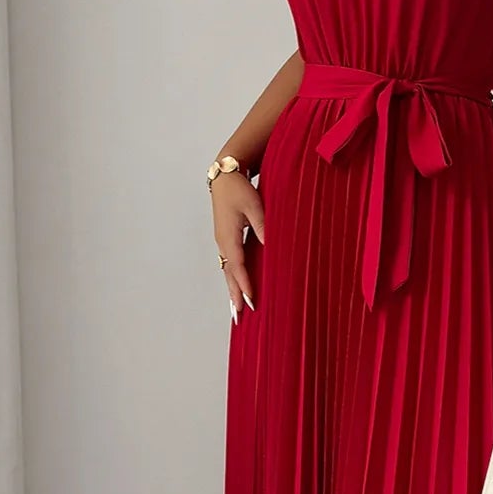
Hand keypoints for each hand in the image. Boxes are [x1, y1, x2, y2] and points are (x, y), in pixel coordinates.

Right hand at [213, 172, 263, 320]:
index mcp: (229, 236)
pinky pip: (228, 264)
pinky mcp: (225, 239)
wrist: (224, 176)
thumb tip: (269, 244)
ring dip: (231, 290)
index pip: (238, 266)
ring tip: (235, 310)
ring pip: (227, 271)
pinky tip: (236, 288)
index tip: (251, 301)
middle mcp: (223, 242)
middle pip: (228, 274)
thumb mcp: (254, 205)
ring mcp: (222, 241)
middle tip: (239, 317)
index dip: (244, 285)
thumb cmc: (239, 189)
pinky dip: (232, 278)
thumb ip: (262, 225)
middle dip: (234, 296)